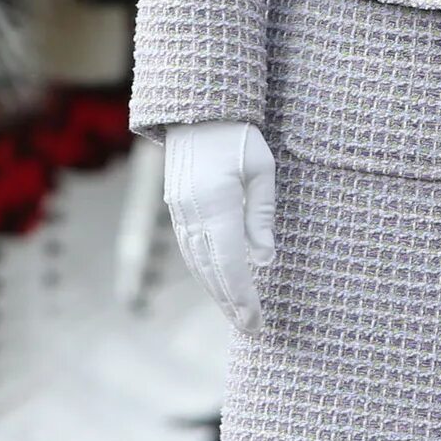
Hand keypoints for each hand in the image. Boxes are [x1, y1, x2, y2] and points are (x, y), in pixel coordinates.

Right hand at [163, 119, 276, 331]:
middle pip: (211, 271)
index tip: (256, 321)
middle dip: (231, 304)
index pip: (230, 263)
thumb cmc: (237, 135)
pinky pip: (190, 250)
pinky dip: (205, 273)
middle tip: (250, 329)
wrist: (196, 110)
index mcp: (215, 204)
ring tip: (236, 315)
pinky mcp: (176, 209)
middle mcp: (192, 215)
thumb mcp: (261, 168)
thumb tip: (264, 259)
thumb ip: (261, 214)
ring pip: (197, 264)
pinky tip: (218, 284)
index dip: (243, 296)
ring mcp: (179, 213)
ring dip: (216, 292)